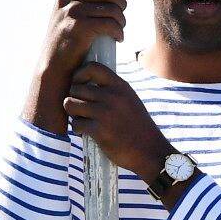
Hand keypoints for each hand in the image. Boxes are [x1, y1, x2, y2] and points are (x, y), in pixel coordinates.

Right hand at [42, 0, 129, 91]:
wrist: (54, 65)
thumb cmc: (68, 40)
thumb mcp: (78, 16)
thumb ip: (99, 1)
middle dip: (120, 3)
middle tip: (122, 16)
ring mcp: (72, 11)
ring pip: (112, 8)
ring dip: (121, 21)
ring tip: (120, 29)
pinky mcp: (79, 27)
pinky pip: (111, 24)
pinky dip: (118, 32)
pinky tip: (118, 38)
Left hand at [64, 62, 169, 183]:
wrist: (150, 152)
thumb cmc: (138, 128)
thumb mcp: (130, 101)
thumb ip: (113, 91)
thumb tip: (85, 84)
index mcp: (121, 87)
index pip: (93, 67)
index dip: (79, 74)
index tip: (79, 85)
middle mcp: (113, 96)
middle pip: (76, 88)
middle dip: (74, 99)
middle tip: (81, 110)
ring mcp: (105, 113)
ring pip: (70, 104)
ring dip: (73, 113)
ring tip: (82, 119)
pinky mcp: (99, 131)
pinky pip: (76, 123)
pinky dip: (78, 129)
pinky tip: (87, 132)